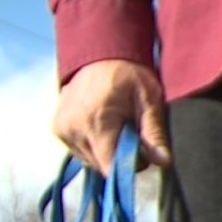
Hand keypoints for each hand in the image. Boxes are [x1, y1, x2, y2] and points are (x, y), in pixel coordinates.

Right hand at [53, 59, 170, 175]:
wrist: (100, 54)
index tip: (142, 153)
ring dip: (106, 152)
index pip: (109, 166)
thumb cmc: (129, 75)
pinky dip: (94, 146)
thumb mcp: (149, 100)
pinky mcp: (57, 129)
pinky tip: (103, 127)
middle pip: (100, 166)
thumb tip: (163, 162)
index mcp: (95, 122)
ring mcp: (61, 129)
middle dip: (120, 158)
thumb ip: (154, 132)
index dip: (130, 166)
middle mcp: (72, 129)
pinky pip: (79, 151)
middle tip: (133, 134)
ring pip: (90, 161)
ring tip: (117, 127)